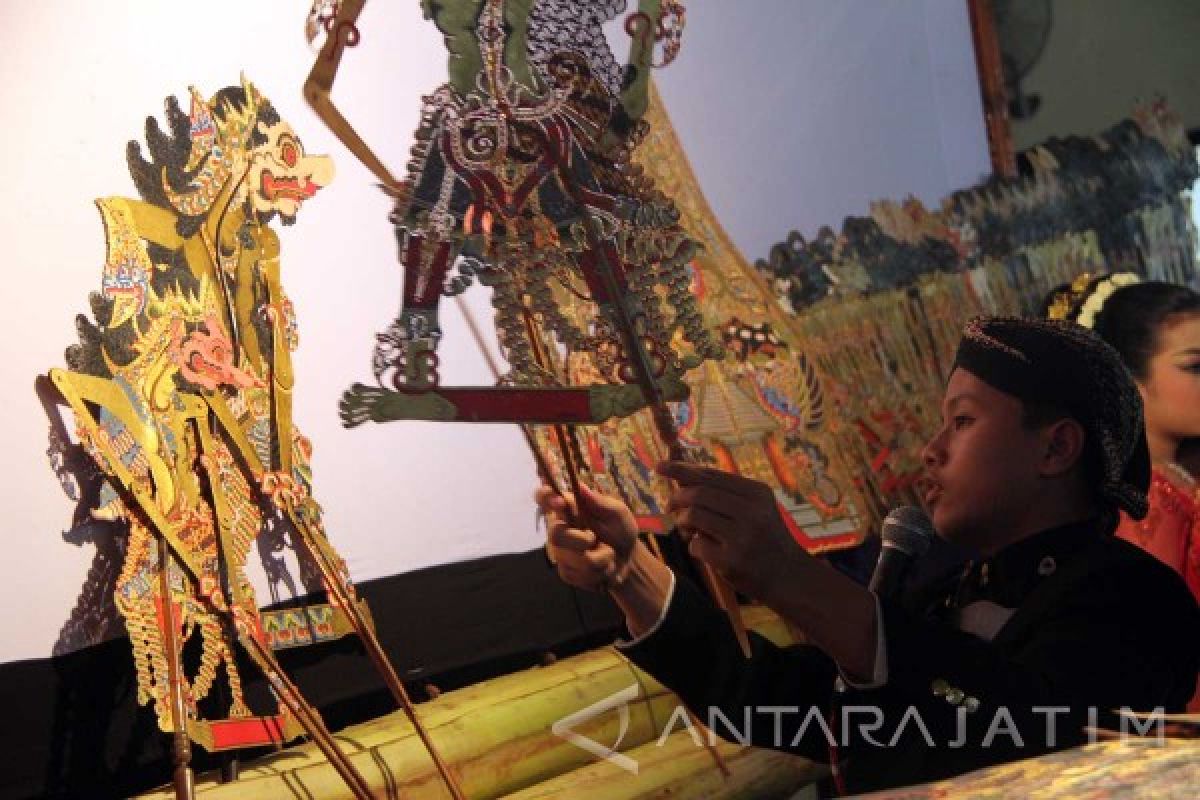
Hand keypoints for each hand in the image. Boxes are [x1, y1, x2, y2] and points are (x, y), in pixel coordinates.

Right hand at [534, 483, 637, 591]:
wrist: (629, 560)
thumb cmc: (621, 530)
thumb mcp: (618, 513)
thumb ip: (601, 502)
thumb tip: (581, 487)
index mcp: (569, 509)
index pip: (543, 497)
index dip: (545, 497)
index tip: (560, 502)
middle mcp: (559, 529)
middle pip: (555, 535)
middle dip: (582, 540)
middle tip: (595, 538)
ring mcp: (560, 552)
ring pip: (572, 559)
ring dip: (599, 558)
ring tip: (607, 554)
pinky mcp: (566, 572)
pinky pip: (578, 575)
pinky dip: (598, 572)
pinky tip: (602, 568)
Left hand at [659, 461, 803, 602]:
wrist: (790, 578)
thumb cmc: (766, 539)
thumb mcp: (756, 509)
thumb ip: (724, 493)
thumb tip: (682, 474)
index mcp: (758, 493)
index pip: (712, 475)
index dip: (682, 470)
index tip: (659, 466)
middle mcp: (753, 512)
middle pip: (699, 493)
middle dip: (676, 497)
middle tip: (668, 506)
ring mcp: (743, 537)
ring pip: (693, 516)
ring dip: (683, 522)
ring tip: (688, 529)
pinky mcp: (732, 561)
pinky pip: (696, 545)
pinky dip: (693, 546)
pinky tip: (706, 551)